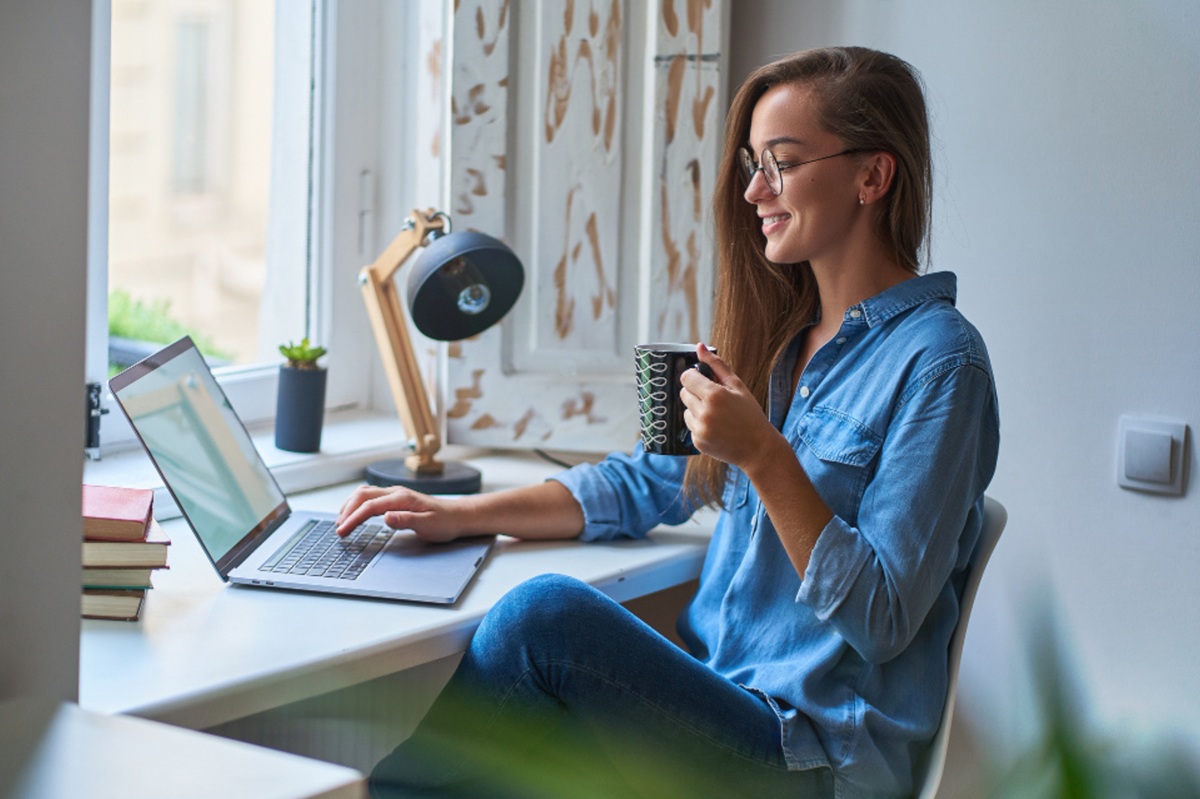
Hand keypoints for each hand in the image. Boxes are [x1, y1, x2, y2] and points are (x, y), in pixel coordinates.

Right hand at [335, 485, 470, 542]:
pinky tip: (355, 514)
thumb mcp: (428, 525)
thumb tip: (385, 517)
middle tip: (338, 529)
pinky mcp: (396, 498)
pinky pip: (371, 497)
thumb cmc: (445, 522)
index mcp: (402, 498)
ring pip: (365, 493)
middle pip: (363, 495)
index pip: (370, 506)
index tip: (343, 531)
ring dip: (350, 505)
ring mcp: (395, 494)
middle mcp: (396, 492)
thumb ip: (406, 520)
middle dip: (347, 511)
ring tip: (341, 521)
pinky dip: (358, 504)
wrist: (457, 516)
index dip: (354, 518)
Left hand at [679, 343, 781, 470]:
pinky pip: (690, 426)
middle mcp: (704, 413)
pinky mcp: (697, 442)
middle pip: (684, 393)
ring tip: (717, 415)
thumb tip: (699, 347)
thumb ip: (717, 365)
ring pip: (685, 410)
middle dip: (696, 393)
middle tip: (714, 399)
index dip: (694, 377)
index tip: (703, 380)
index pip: (686, 377)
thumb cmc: (750, 414)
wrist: (759, 448)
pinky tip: (717, 428)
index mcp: (714, 395)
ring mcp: (700, 429)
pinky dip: (699, 425)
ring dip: (696, 409)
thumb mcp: (737, 386)